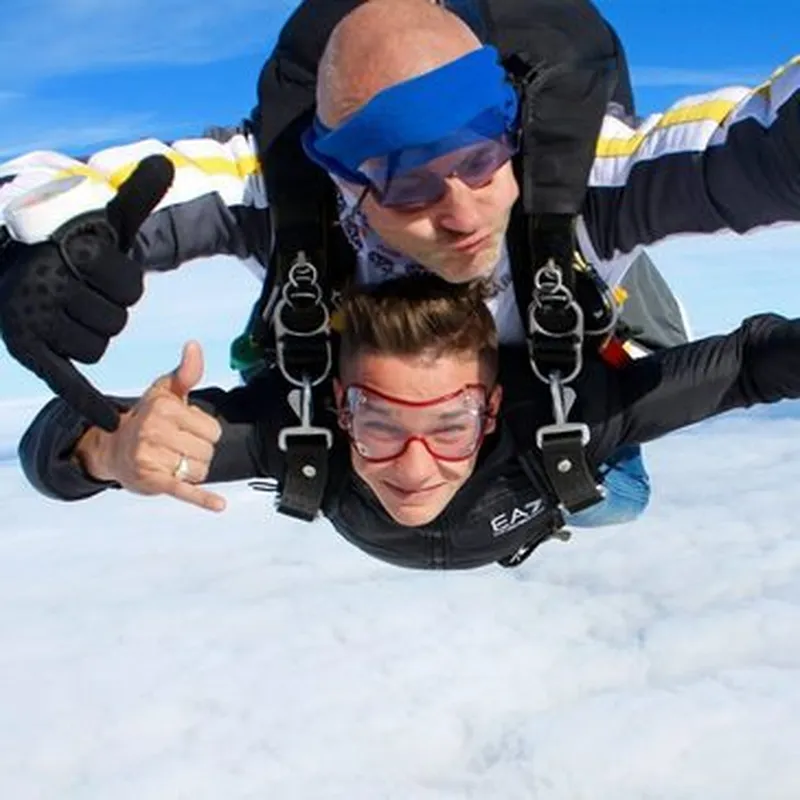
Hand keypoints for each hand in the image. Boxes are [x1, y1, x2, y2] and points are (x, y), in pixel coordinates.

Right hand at [0, 155, 174, 430]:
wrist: (11, 260)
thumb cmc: (69, 243)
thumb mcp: (103, 219)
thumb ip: (137, 196)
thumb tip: (168, 162)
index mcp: (72, 254)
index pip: (128, 287)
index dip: (122, 282)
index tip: (97, 269)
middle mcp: (50, 286)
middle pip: (114, 321)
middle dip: (106, 308)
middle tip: (80, 292)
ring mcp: (37, 320)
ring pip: (96, 346)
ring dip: (92, 333)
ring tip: (67, 310)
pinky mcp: (30, 349)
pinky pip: (65, 380)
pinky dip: (86, 402)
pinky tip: (110, 421)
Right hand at [75, 341, 226, 511]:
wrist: (112, 448)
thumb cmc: (147, 417)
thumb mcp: (164, 392)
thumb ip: (186, 372)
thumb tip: (194, 345)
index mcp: (164, 408)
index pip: (213, 429)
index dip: (205, 432)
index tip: (187, 430)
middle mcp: (155, 430)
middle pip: (208, 451)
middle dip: (199, 452)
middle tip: (177, 447)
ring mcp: (152, 457)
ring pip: (199, 471)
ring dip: (192, 471)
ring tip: (172, 461)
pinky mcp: (151, 481)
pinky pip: (184, 491)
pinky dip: (202, 499)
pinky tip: (219, 505)